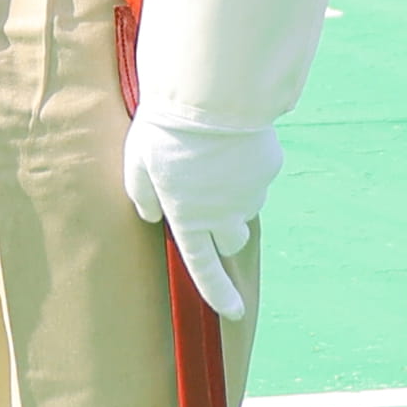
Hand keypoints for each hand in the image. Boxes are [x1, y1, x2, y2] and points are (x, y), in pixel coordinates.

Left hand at [120, 112, 276, 312]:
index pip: (204, 268)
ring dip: (235, 191)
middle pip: (233, 239)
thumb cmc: (164, 131)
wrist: (209, 95)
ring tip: (214, 155)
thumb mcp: (136, 163)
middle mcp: (225, 214)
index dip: (218, 293)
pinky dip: (247, 161)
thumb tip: (152, 215)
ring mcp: (252, 191)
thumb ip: (141, 194)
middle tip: (208, 196)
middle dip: (225, 228)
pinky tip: (231, 137)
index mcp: (189, 219)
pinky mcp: (269, 165)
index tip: (234, 311)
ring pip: (247, 203)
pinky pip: (259, 170)